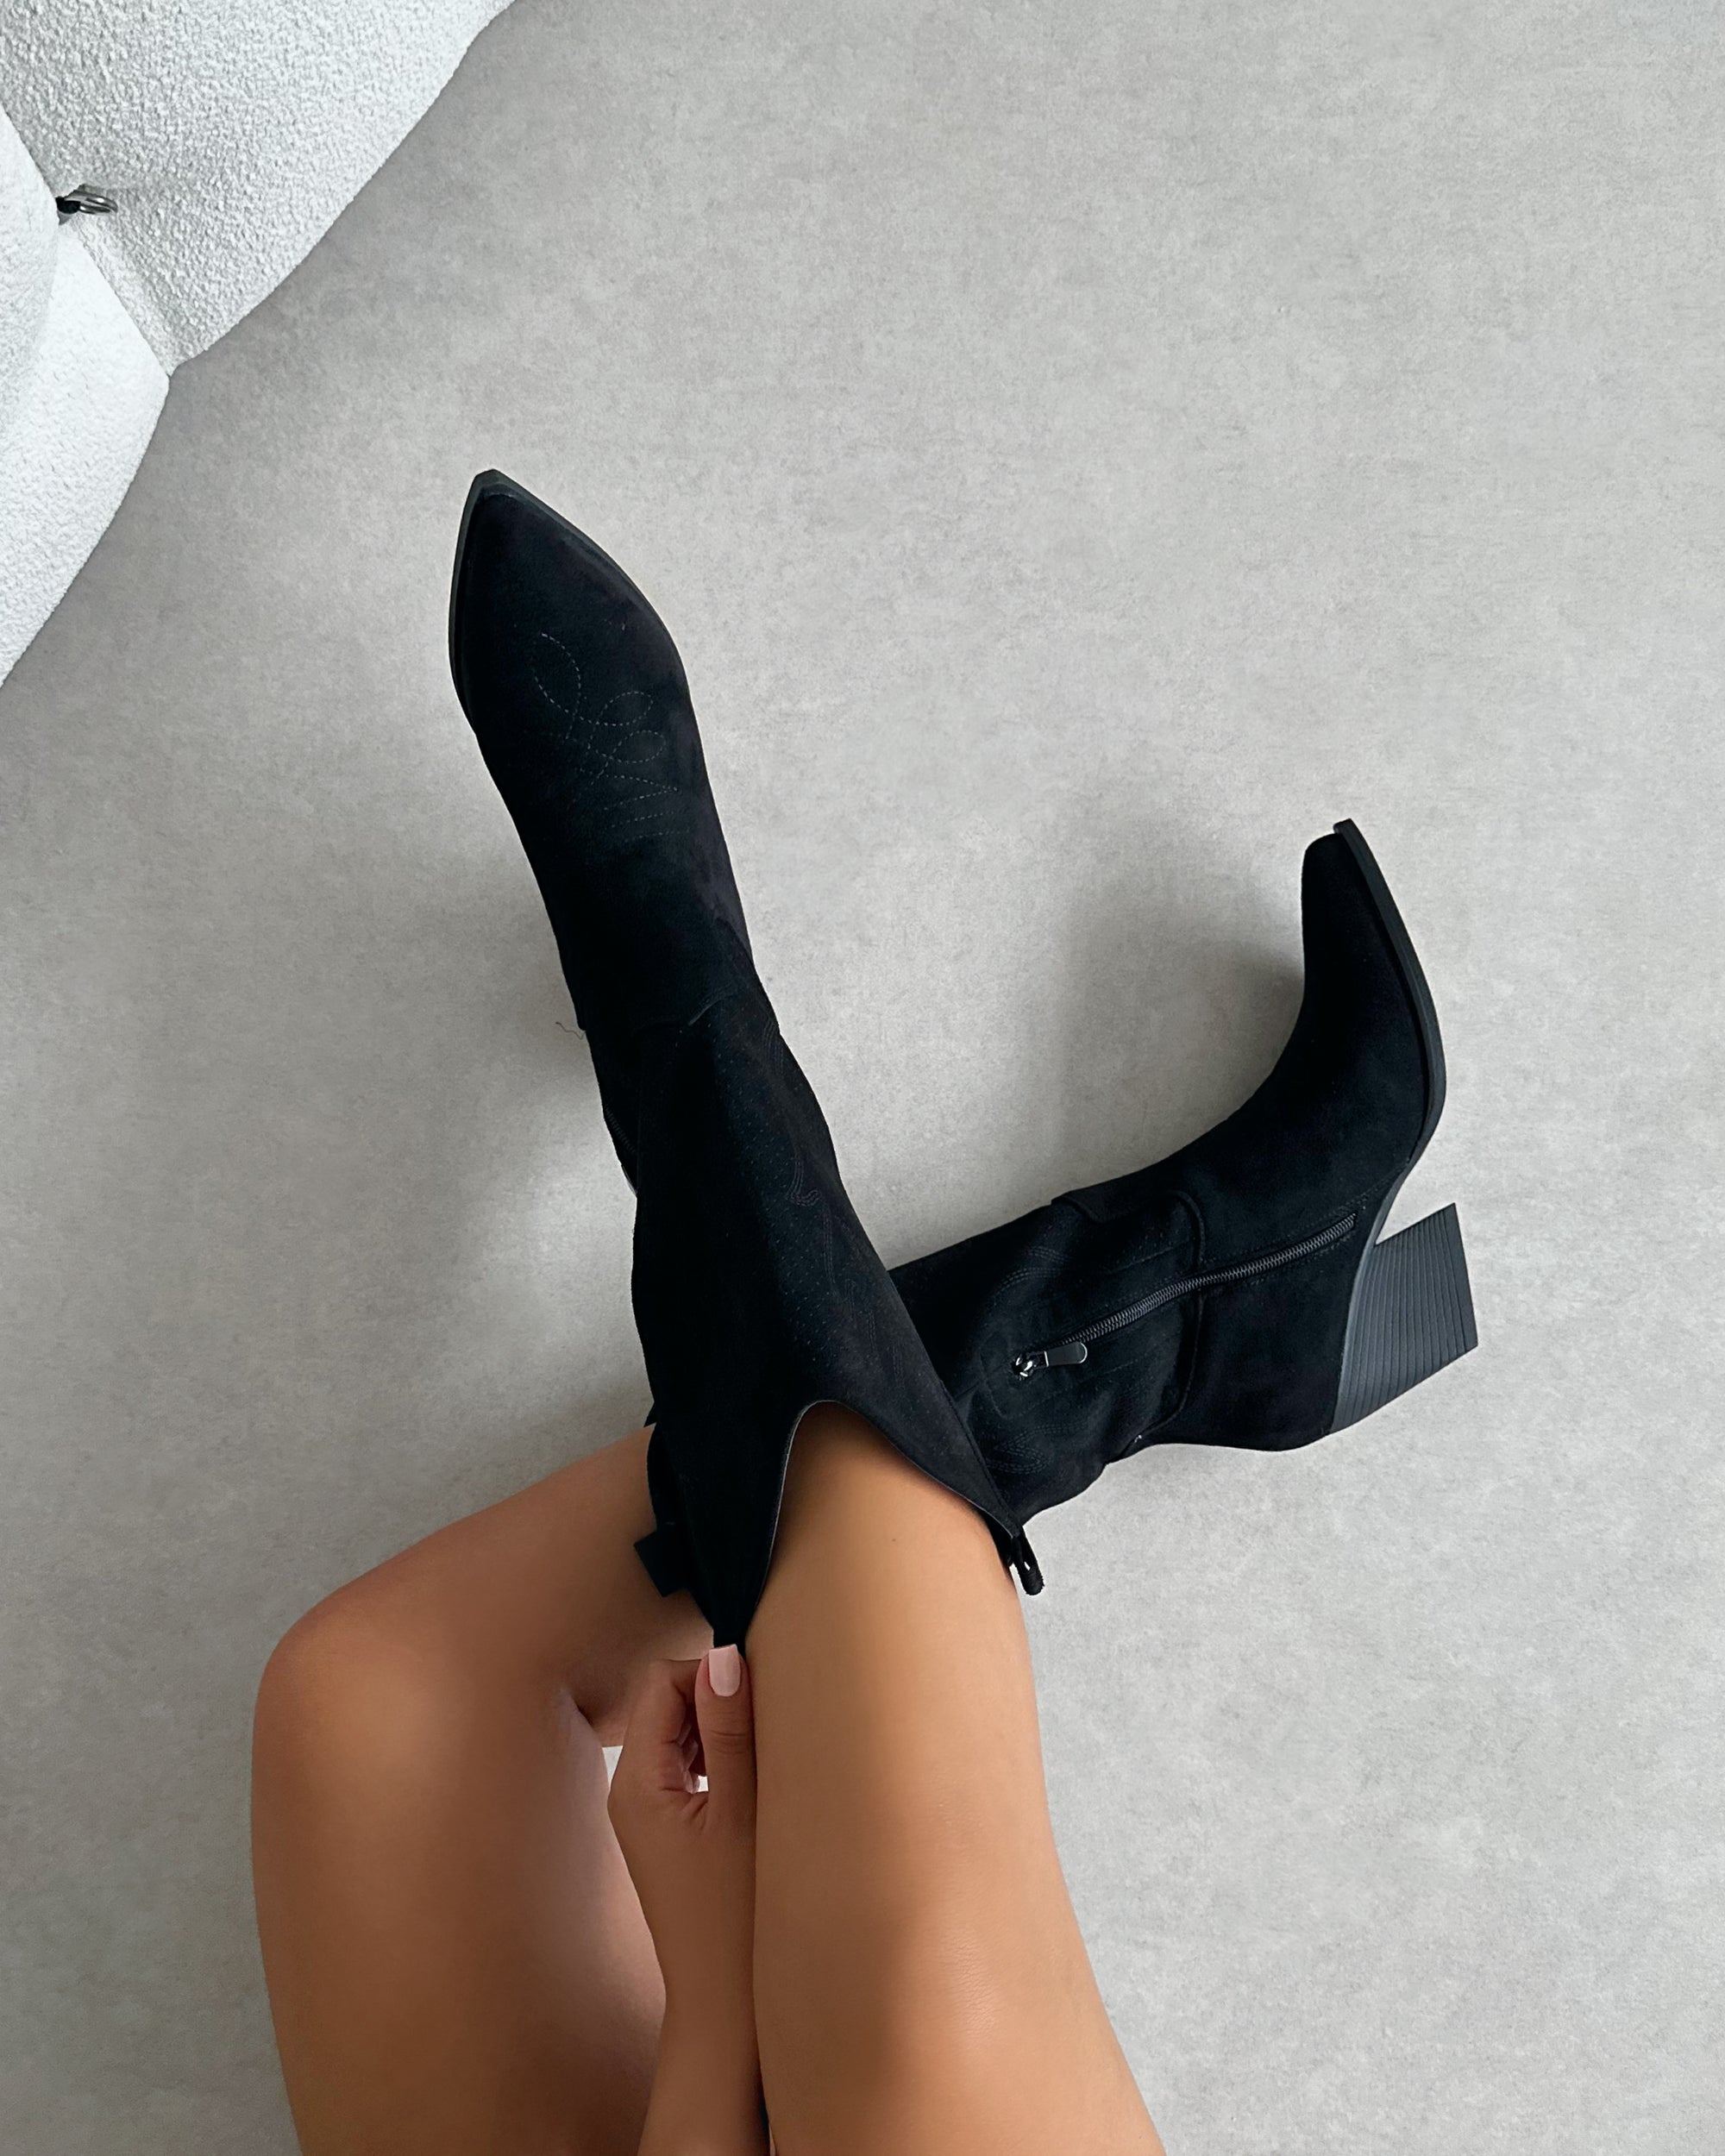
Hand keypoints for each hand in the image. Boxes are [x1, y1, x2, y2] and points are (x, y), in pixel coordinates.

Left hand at [609, 1645, 763, 2148]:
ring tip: (767, 1761)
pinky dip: (724, 1760)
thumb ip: (730, 1730)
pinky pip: (691, 1766)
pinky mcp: (671, 1831)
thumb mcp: (742, 1813)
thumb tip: (724, 1655)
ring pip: (683, 1732)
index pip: (663, 1680)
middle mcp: (630, 1791)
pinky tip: (759, 1786)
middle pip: (669, 1700)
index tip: (762, 1704)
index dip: (713, 1675)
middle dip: (719, 1700)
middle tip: (769, 1730)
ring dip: (724, 1730)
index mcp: (636, 1782)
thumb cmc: (739, 1920)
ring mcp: (648, 1813)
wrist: (728, 2013)